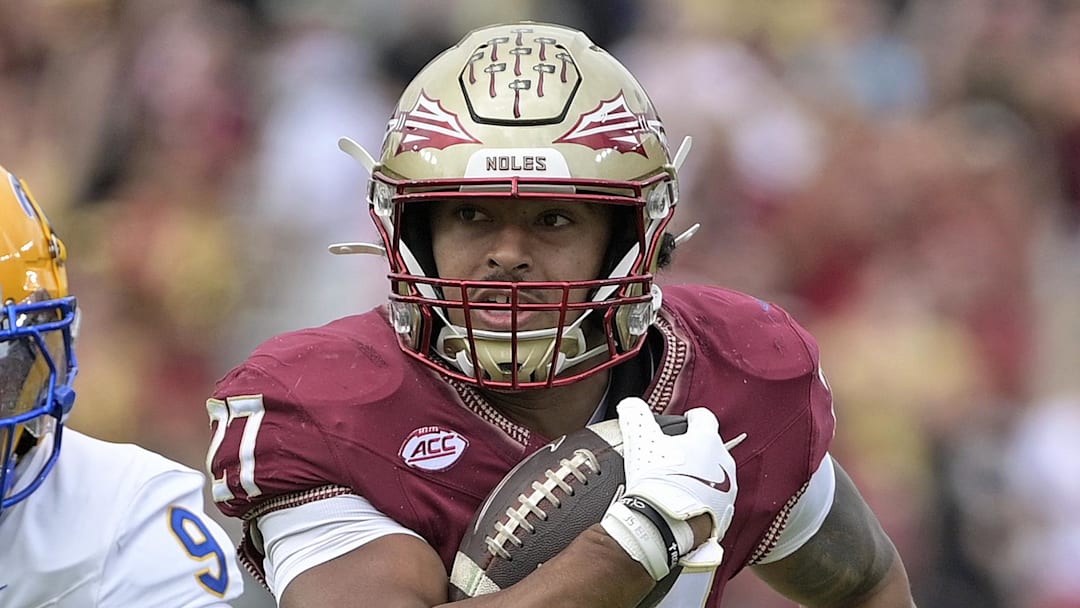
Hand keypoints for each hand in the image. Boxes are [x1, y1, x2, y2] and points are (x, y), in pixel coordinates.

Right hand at [601, 397, 743, 579]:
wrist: (666, 525)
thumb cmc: (656, 479)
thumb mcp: (641, 440)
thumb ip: (636, 415)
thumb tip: (631, 404)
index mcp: (707, 439)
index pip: (704, 418)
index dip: (692, 417)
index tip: (685, 421)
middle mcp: (723, 462)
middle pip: (710, 448)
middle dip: (695, 450)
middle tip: (673, 458)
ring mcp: (727, 490)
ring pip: (714, 475)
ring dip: (700, 476)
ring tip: (676, 485)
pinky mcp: (724, 513)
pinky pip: (713, 500)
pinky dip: (701, 500)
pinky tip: (683, 505)